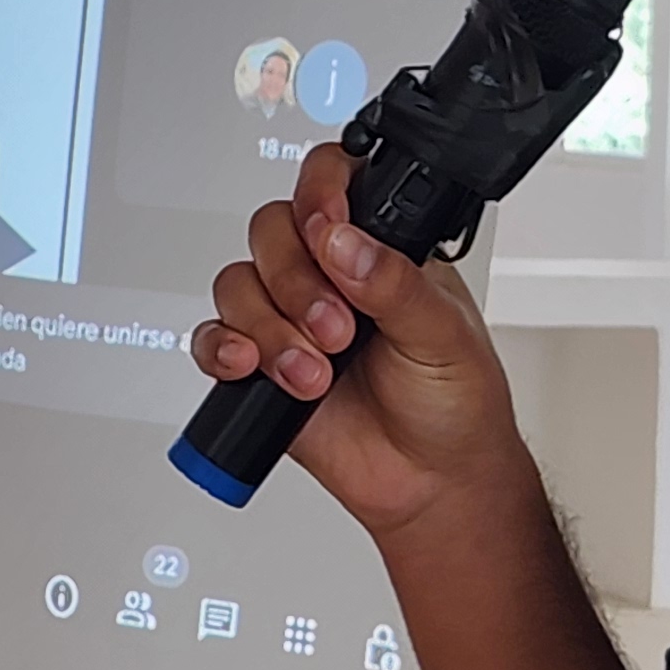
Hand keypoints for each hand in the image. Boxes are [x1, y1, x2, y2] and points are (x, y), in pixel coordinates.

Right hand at [190, 144, 534, 546]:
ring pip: (237, 284)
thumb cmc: (456, 404)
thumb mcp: (445, 335)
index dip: (318, 193)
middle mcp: (328, 276)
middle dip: (295, 282)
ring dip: (270, 328)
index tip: (326, 228)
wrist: (433, 485)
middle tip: (338, 330)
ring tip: (314, 373)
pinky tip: (251, 367)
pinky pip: (214, 340)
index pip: (332, 183)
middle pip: (272, 231)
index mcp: (379, 248)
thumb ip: (395, 283)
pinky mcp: (259, 368)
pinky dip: (223, 350)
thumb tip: (345, 244)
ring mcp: (289, 320)